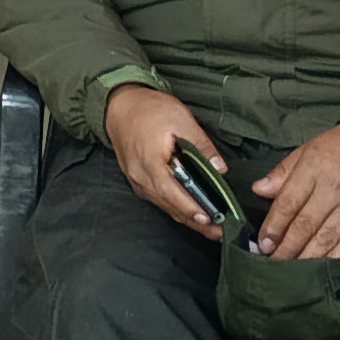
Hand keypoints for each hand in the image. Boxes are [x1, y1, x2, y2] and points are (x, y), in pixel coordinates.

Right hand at [103, 84, 227, 238]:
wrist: (119, 106)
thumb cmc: (150, 110)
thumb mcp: (181, 120)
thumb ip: (201, 146)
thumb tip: (220, 169)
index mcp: (150, 162)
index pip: (171, 191)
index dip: (190, 207)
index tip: (209, 219)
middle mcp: (141, 177)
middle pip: (169, 205)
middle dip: (194, 222)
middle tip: (219, 233)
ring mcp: (137, 181)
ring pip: (164, 205)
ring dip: (187, 218)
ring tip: (210, 228)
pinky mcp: (138, 181)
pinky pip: (158, 200)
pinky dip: (176, 208)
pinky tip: (190, 213)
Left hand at [250, 122, 339, 259]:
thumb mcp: (309, 149)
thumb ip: (283, 172)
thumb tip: (258, 190)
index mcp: (314, 168)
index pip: (288, 202)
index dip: (274, 226)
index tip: (264, 243)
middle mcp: (334, 188)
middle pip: (305, 224)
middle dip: (287, 247)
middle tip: (273, 263)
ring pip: (326, 238)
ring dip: (307, 257)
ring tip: (292, 270)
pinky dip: (336, 258)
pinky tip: (323, 268)